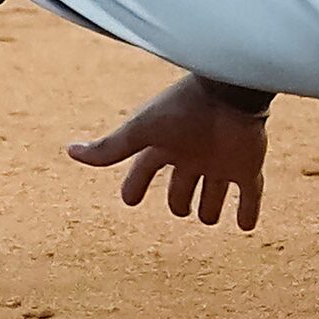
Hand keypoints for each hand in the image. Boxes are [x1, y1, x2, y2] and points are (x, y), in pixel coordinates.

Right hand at [66, 74, 268, 230]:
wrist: (228, 93)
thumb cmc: (181, 109)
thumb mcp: (141, 131)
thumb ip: (110, 147)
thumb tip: (69, 151)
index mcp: (165, 144)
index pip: (145, 168)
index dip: (136, 184)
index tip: (129, 200)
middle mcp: (193, 154)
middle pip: (182, 183)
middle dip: (179, 198)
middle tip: (178, 210)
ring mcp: (221, 162)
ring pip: (214, 191)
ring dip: (211, 207)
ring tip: (208, 218)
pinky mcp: (247, 168)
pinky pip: (249, 194)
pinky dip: (247, 211)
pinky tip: (246, 225)